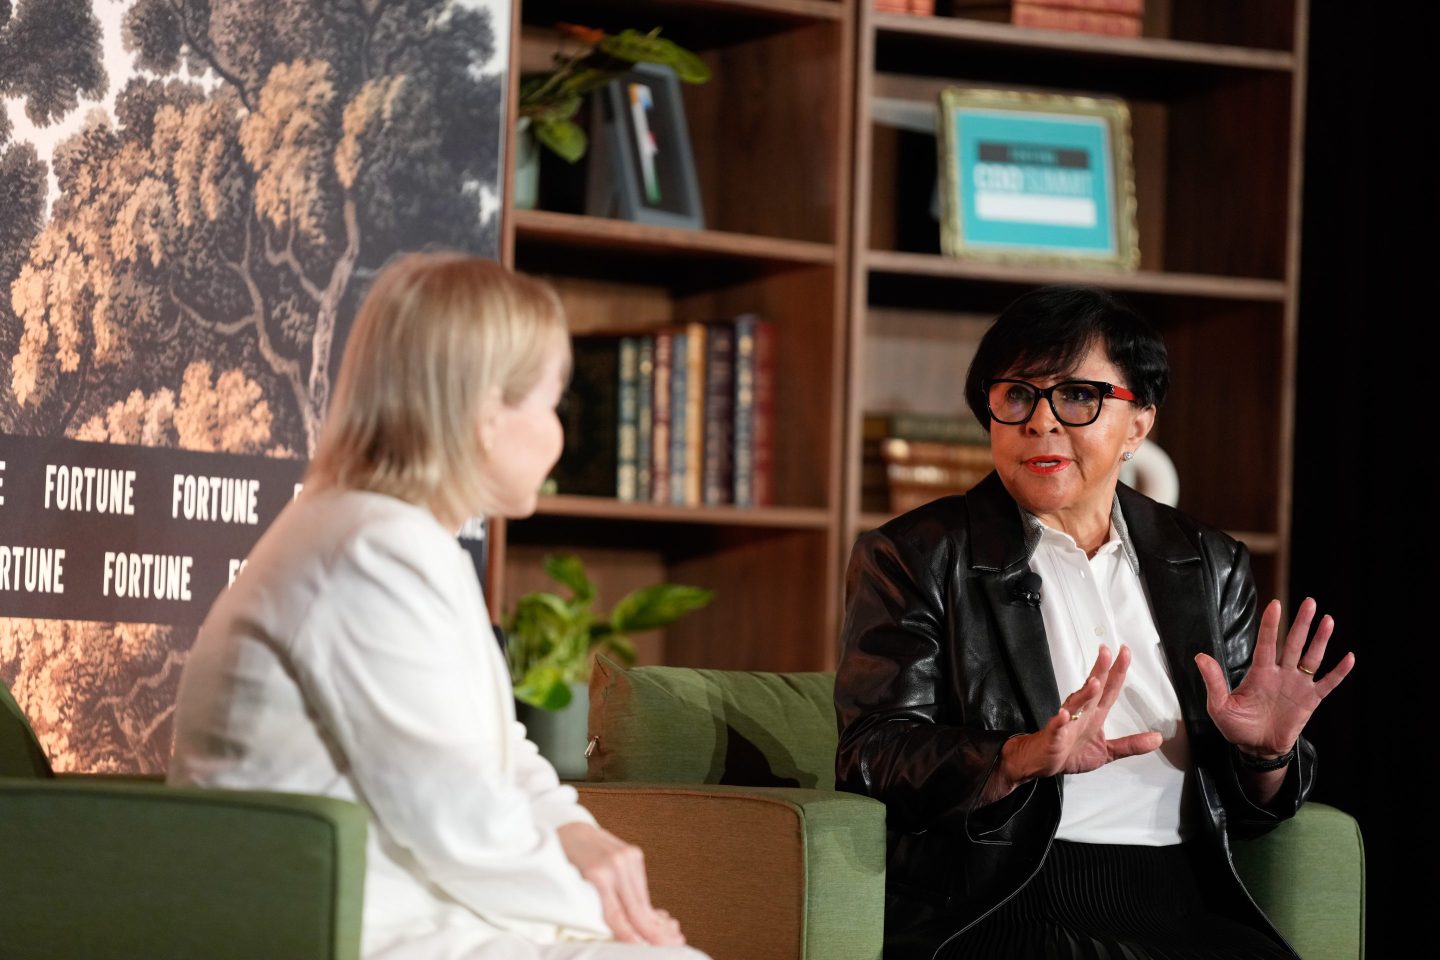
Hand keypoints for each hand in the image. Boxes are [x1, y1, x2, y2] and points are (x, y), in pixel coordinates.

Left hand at [556, 821, 684, 946]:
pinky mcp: (634, 854)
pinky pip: (641, 886)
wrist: (570, 830)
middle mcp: (615, 864)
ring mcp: (627, 856)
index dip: (628, 934)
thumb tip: (613, 932)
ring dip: (653, 920)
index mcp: (596, 874)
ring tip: (671, 937)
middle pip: (636, 907)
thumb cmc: (563, 860)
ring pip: (642, 898)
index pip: (615, 913)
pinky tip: (654, 918)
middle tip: (674, 945)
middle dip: (654, 931)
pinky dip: (645, 904)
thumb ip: (590, 907)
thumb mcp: (570, 886)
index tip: (640, 947)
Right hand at [991, 645, 1162, 798]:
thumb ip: (1131, 744)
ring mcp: (1067, 723)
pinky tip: (1064, 715)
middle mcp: (1081, 713)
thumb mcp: (1107, 752)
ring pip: (1076, 704)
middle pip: (1093, 689)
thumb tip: (1157, 739)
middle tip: (1106, 652)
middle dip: (1100, 670)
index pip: (1109, 689)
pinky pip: (1057, 726)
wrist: (1040, 762)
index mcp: (1095, 714)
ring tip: (1094, 682)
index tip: (1125, 652)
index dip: (1117, 671)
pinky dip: (1060, 720)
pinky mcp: (1053, 736)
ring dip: (1084, 693)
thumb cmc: (1070, 753)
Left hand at [1195, 597, 1354, 758]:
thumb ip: (1213, 681)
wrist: (1256, 748)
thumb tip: (1200, 656)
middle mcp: (1280, 674)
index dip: (1270, 624)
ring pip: (1312, 657)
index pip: (1265, 643)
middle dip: (1301, 623)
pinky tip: (1349, 657)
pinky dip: (1339, 672)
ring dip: (1320, 640)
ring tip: (1328, 620)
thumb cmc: (1236, 725)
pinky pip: (1327, 683)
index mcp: (1259, 673)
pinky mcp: (1310, 700)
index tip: (1274, 604)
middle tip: (1309, 601)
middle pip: (1293, 643)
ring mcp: (1297, 685)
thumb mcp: (1219, 705)